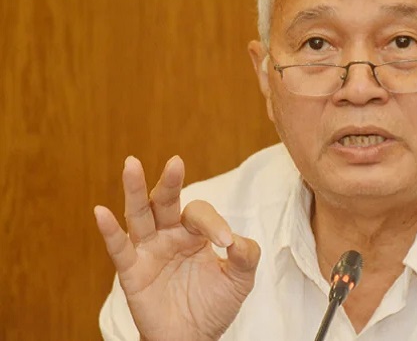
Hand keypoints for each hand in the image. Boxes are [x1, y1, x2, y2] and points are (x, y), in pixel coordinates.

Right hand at [94, 156, 259, 340]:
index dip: (214, 224)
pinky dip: (109, 230)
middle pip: (165, 201)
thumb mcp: (240, 279)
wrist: (194, 338)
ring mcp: (149, 251)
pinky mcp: (133, 272)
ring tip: (132, 164)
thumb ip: (246, 255)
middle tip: (176, 162)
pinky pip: (119, 248)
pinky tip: (101, 212)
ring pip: (139, 215)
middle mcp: (169, 235)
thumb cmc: (214, 304)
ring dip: (135, 191)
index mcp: (194, 232)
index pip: (200, 214)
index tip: (226, 243)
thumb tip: (237, 239)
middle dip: (170, 182)